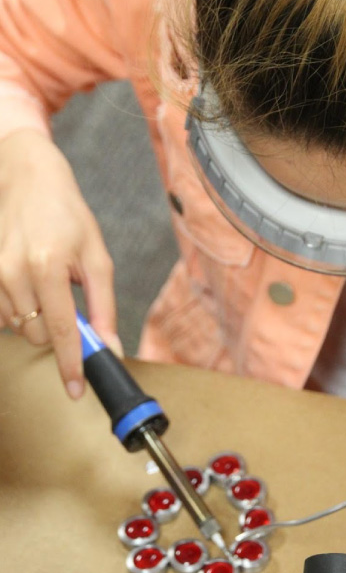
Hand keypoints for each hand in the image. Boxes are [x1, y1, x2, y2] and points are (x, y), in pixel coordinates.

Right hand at [0, 129, 120, 396]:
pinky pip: (5, 316)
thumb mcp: (97, 259)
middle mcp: (13, 274)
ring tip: (51, 284)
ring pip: (23, 328)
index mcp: (48, 268)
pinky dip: (23, 310)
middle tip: (72, 301)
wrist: (28, 182)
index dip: (71, 365)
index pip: (62, 331)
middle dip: (62, 331)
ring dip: (43, 319)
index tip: (77, 390)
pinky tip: (31, 285)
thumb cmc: (69, 218)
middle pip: (41, 335)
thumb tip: (108, 346)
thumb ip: (103, 306)